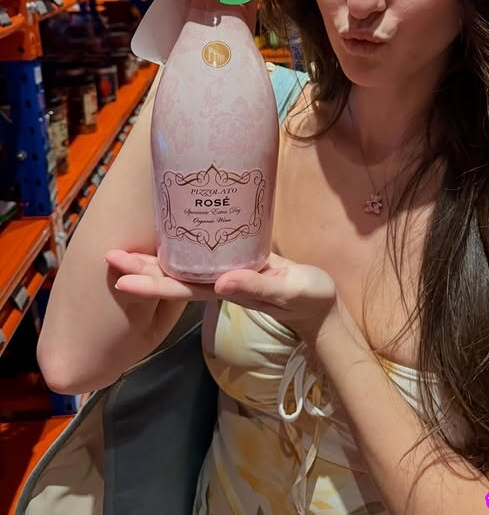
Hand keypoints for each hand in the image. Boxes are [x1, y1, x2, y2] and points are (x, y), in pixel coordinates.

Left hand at [105, 249, 337, 342]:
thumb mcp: (288, 291)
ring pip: (183, 270)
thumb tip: (220, 282)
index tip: (119, 277)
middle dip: (141, 271)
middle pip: (173, 279)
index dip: (150, 284)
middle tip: (109, 256)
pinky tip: (173, 237)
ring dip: (154, 263)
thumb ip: (258, 287)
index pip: (180, 289)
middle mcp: (219, 284)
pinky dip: (182, 250)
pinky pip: (201, 258)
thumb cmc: (308, 300)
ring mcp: (227, 275)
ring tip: (127, 249)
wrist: (321, 308)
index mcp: (227, 290)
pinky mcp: (239, 264)